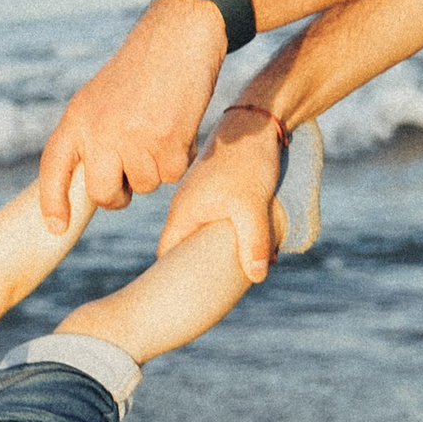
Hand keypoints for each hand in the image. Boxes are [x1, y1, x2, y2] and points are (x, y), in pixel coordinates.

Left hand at [38, 0, 228, 225]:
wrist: (177, 38)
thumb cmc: (142, 70)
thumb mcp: (99, 97)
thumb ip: (90, 136)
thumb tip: (92, 183)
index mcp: (76, 119)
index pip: (54, 166)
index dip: (52, 201)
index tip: (56, 227)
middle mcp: (98, 131)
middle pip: (103, 194)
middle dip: (120, 194)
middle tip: (131, 175)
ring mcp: (132, 139)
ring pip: (144, 186)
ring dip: (156, 167)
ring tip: (159, 128)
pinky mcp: (166, 143)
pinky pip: (171, 175)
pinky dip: (180, 158)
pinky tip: (178, 127)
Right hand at [159, 105, 286, 282]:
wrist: (256, 124)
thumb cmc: (248, 162)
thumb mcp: (252, 205)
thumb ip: (253, 242)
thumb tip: (256, 277)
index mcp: (183, 213)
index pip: (166, 256)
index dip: (171, 278)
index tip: (186, 297)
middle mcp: (185, 208)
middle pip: (182, 249)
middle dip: (196, 270)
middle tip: (214, 292)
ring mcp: (199, 200)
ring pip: (199, 236)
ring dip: (213, 253)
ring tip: (232, 274)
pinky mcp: (215, 194)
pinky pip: (213, 224)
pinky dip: (223, 237)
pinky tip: (243, 247)